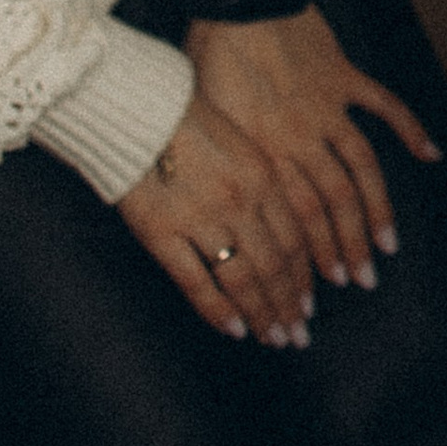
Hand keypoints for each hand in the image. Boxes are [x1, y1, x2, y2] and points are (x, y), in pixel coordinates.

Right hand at [119, 94, 322, 345]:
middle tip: (298, 334)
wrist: (135, 107)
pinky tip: (234, 329)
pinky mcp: (162, 232)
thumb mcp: (240, 142)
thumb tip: (280, 229)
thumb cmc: (187, 119)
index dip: (303, 276)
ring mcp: (201, 218)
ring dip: (262, 313)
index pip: (294, 237)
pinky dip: (218, 310)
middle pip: (275, 263)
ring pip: (243, 277)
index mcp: (262, 175)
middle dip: (289, 304)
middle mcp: (239, 200)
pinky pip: (197, 281)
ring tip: (274, 337)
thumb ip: (262, 183)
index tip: (310, 303)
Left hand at [186, 4, 442, 289]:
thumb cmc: (209, 55)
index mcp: (264, 149)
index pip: (296, 216)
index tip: (326, 286)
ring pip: (361, 168)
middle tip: (364, 281)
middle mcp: (300, 135)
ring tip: (389, 245)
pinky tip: (430, 155)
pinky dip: (410, 129)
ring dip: (377, 209)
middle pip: (332, 203)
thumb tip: (231, 203)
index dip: (313, 254)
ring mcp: (328, 105)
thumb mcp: (205, 117)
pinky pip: (385, 107)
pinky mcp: (345, 75)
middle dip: (349, 246)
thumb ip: (227, 159)